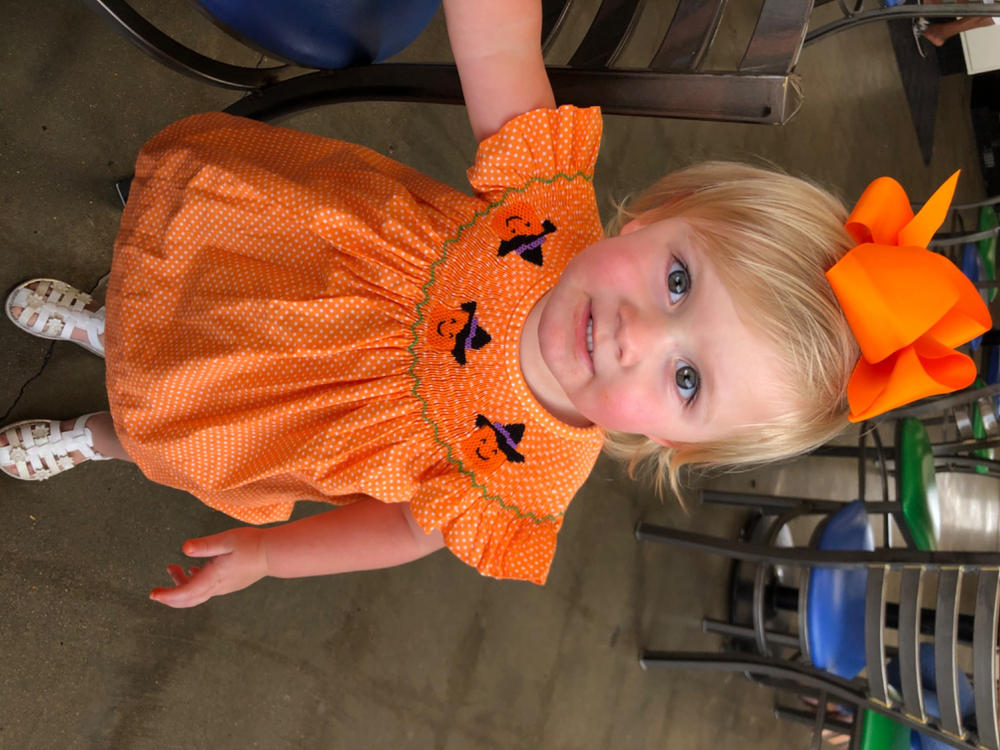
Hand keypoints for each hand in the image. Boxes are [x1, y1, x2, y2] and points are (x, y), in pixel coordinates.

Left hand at [150, 527, 267, 607]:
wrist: (273, 553)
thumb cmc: (251, 544)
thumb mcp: (227, 540)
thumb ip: (205, 545)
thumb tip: (184, 549)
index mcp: (214, 577)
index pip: (186, 593)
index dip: (167, 595)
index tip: (153, 594)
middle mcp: (217, 586)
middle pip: (189, 600)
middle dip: (170, 597)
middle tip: (156, 592)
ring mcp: (224, 586)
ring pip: (197, 594)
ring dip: (182, 585)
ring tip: (173, 568)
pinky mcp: (229, 583)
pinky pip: (206, 589)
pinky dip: (194, 584)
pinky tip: (194, 570)